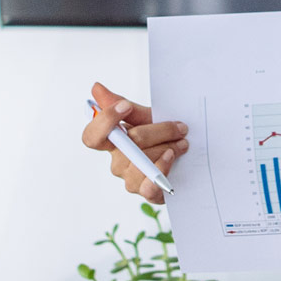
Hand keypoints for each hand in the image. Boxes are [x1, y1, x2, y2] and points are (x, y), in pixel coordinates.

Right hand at [82, 82, 188, 203]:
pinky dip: (161, 169)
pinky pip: (148, 185)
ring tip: (182, 143)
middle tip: (180, 127)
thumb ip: (122, 104)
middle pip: (129, 144)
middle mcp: (118, 162)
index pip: (92, 137)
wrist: (189, 160)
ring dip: (167, 148)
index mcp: (113, 143)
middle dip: (158, 131)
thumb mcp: (147, 117)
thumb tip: (96, 87)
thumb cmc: (163, 139)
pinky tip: (171, 158)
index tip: (125, 107)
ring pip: (142, 162)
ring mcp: (131, 179)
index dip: (104, 122)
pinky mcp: (148, 193)